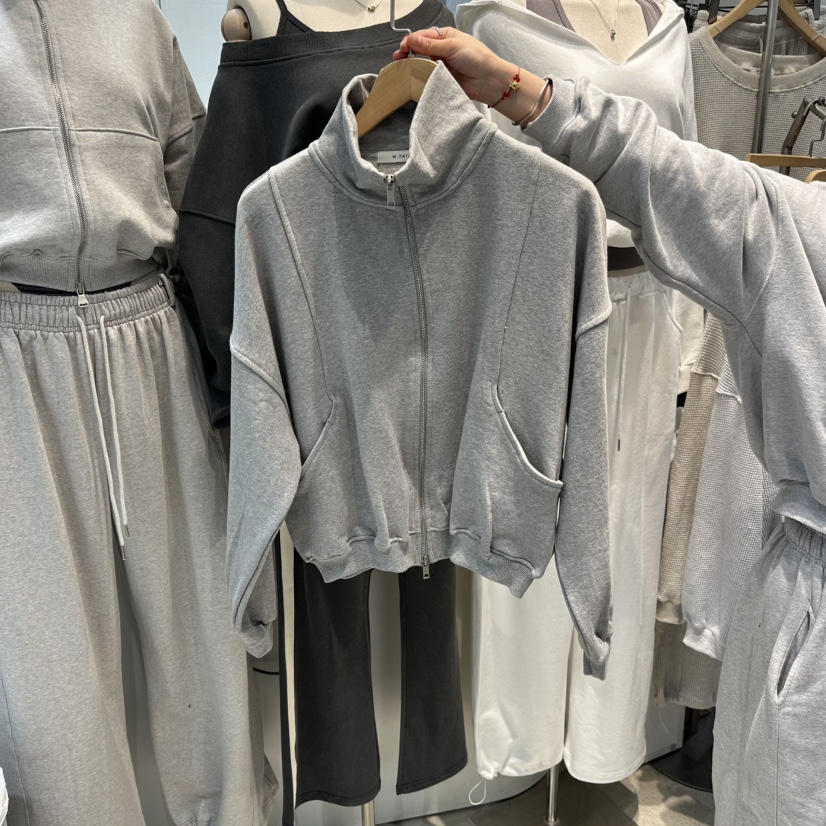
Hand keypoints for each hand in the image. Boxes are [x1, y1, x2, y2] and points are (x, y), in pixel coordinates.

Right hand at [393, 27, 551, 123]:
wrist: (488, 81)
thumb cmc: (476, 58)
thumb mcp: (452, 46)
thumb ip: (431, 45)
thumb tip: (411, 39)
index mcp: (445, 36)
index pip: (423, 36)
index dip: (411, 41)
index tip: (403, 48)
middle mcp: (441, 50)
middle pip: (419, 50)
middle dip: (408, 53)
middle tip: (399, 59)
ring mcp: (440, 65)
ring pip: (421, 64)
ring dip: (412, 65)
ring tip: (403, 68)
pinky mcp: (441, 79)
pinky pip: (427, 78)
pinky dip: (420, 77)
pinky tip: (413, 78)